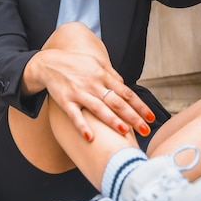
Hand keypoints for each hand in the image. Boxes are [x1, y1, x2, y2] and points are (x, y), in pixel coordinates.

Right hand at [25, 49, 154, 140]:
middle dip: (133, 116)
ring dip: (112, 120)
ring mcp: (79, 92)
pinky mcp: (65, 100)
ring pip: (99, 108)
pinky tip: (90, 137)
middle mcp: (93, 84)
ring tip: (125, 131)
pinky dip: (82, 126)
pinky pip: (75, 115)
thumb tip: (126, 85)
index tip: (151, 117)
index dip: (140, 105)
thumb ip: (111, 75)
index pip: (126, 93)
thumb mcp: (96, 63)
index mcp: (103, 75)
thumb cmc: (75, 64)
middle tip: (145, 130)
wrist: (49, 63)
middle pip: (116, 102)